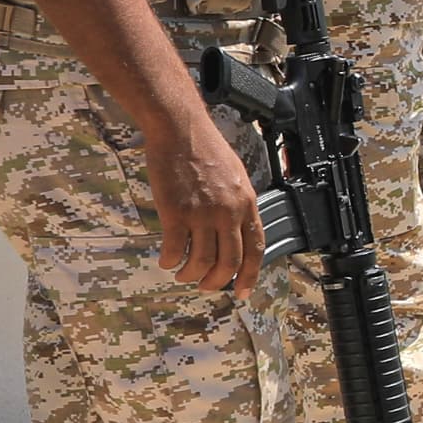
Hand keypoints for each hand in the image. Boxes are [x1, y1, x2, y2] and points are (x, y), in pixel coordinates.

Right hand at [145, 102, 266, 294]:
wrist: (181, 131)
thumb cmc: (206, 150)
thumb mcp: (236, 177)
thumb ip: (238, 204)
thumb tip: (235, 230)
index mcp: (247, 204)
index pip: (255, 249)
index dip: (251, 275)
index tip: (244, 292)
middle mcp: (228, 212)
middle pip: (229, 262)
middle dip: (217, 282)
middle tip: (205, 286)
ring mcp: (202, 213)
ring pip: (202, 261)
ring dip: (191, 274)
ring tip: (182, 274)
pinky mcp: (176, 212)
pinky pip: (175, 248)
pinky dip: (170, 260)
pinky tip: (166, 261)